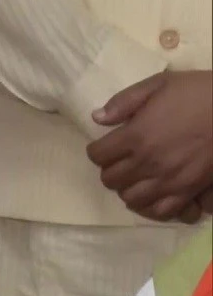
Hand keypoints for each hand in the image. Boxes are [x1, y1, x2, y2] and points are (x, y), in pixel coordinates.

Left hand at [87, 70, 212, 220]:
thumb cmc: (198, 93)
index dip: (97, 150)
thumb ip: (123, 101)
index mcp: (136, 135)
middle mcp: (148, 162)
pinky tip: (154, 193)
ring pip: (130, 199)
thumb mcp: (158, 84)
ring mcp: (168, 180)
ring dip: (128, 188)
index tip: (105, 145)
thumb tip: (97, 118)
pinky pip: (160, 211)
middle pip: (110, 179)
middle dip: (110, 169)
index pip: (97, 155)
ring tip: (136, 176)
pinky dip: (151, 205)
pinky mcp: (188, 191)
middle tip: (120, 161)